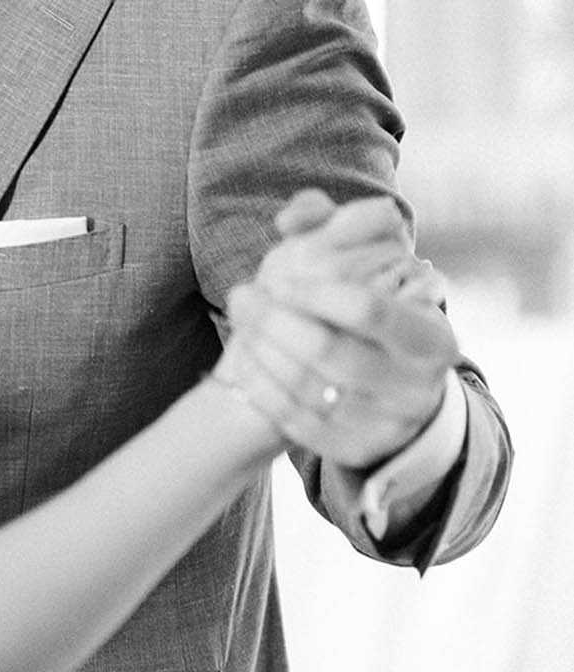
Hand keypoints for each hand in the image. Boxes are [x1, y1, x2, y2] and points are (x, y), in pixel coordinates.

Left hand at [216, 192, 458, 466]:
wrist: (394, 389)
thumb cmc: (375, 313)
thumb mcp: (371, 266)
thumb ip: (333, 226)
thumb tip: (289, 221)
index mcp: (432, 337)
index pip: (370, 310)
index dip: (318, 291)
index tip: (280, 273)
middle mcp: (418, 387)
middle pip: (332, 352)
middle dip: (276, 321)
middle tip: (240, 292)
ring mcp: (387, 425)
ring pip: (310, 389)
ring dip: (263, 351)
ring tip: (239, 320)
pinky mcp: (355, 450)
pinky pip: (298, 423)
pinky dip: (264, 388)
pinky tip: (243, 359)